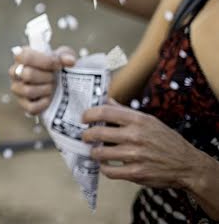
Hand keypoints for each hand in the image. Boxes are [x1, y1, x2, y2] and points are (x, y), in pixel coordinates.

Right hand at [9, 46, 76, 114]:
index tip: (58, 65)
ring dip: (46, 89)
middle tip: (54, 77)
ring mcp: (17, 89)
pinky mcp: (22, 104)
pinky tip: (49, 98)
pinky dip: (44, 103)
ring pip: (28, 91)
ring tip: (52, 87)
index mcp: (21, 57)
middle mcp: (15, 72)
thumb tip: (69, 61)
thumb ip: (66, 55)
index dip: (44, 61)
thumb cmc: (56, 66)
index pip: (25, 56)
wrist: (59, 83)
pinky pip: (31, 107)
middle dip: (46, 77)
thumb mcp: (63, 57)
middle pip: (27, 74)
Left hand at [82, 101, 204, 189]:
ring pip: (100, 153)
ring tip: (96, 152)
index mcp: (138, 120)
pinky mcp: (136, 173)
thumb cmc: (166, 140)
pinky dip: (104, 168)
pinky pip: (109, 171)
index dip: (89, 114)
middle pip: (98, 132)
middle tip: (85, 137)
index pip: (105, 111)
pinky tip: (106, 165)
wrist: (187, 165)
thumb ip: (125, 112)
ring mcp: (135, 155)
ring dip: (94, 153)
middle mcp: (135, 136)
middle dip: (87, 135)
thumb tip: (105, 99)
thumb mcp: (148, 120)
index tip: (83, 118)